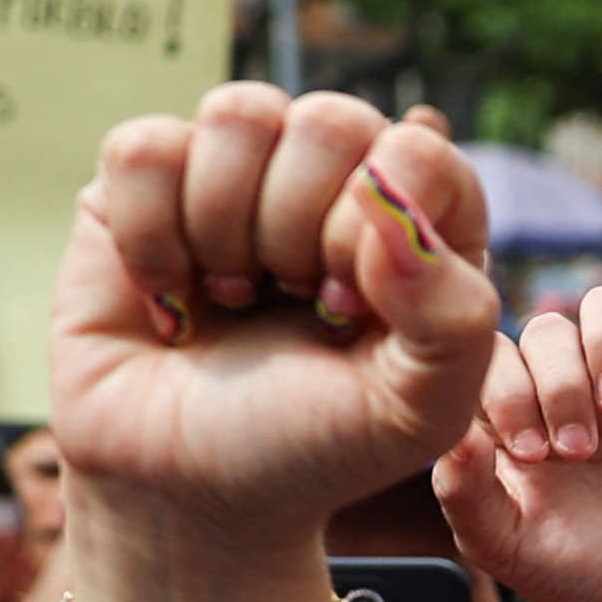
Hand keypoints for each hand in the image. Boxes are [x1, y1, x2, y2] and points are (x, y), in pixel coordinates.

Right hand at [51, 84, 501, 565]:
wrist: (185, 488)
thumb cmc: (311, 447)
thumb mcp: (418, 411)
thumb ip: (456, 317)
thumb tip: (393, 204)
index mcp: (419, 223)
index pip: (419, 152)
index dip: (377, 228)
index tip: (348, 312)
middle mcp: (335, 180)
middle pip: (330, 119)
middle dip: (300, 232)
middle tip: (292, 306)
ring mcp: (242, 170)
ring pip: (238, 113)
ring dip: (227, 229)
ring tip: (233, 300)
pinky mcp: (149, 180)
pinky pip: (146, 147)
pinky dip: (151, 237)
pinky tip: (170, 295)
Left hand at [432, 286, 601, 601]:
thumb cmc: (567, 576)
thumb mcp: (501, 544)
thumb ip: (463, 491)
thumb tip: (455, 432)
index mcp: (512, 413)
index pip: (494, 355)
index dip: (508, 388)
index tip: (531, 454)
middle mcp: (566, 389)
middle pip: (551, 329)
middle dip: (560, 382)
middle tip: (578, 450)